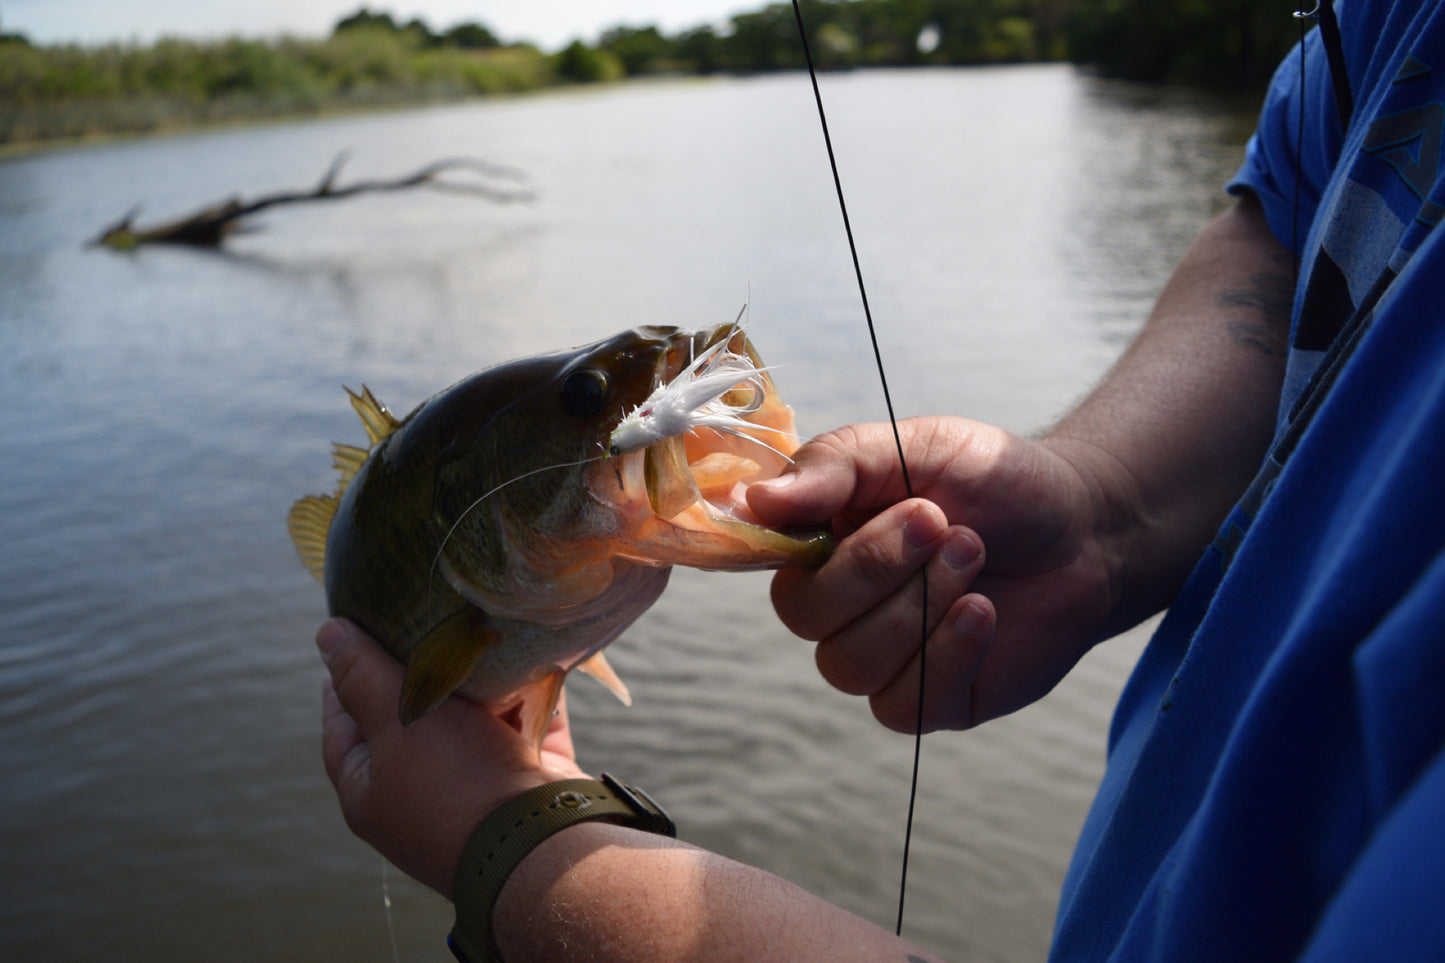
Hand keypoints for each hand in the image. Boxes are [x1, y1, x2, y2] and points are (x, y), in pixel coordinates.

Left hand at [317, 618, 587, 898]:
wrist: (541, 840)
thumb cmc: (454, 782)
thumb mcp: (396, 722)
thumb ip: (362, 675)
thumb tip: (328, 634)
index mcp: (372, 789)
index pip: (343, 722)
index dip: (345, 674)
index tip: (359, 629)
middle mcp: (422, 790)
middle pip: (412, 714)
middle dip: (423, 666)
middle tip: (426, 614)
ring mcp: (478, 783)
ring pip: (472, 715)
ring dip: (479, 676)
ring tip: (478, 622)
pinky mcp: (530, 772)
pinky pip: (524, 720)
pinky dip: (526, 691)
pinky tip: (526, 652)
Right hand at [748, 417, 1125, 732]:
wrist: (1083, 526)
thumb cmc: (991, 480)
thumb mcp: (914, 446)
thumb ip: (834, 465)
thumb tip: (753, 501)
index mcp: (820, 543)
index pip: (769, 561)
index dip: (805, 542)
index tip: (862, 503)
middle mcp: (838, 608)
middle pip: (809, 618)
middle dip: (880, 567)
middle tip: (944, 523)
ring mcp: (883, 660)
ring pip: (852, 666)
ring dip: (919, 607)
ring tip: (974, 555)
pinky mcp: (932, 701)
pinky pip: (905, 704)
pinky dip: (947, 655)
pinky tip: (983, 612)